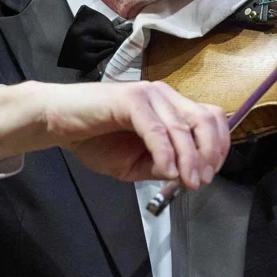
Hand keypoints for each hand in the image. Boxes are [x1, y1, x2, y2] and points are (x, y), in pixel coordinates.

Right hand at [0, 80, 230, 190]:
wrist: (57, 123)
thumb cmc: (95, 140)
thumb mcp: (136, 164)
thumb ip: (161, 166)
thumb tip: (187, 175)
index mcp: (171, 107)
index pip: (211, 118)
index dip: (219, 146)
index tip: (210, 173)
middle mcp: (165, 96)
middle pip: (206, 119)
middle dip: (210, 152)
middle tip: (202, 180)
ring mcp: (148, 94)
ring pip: (182, 126)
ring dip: (190, 158)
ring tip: (188, 181)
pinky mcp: (129, 99)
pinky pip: (156, 128)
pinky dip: (165, 151)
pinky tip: (166, 171)